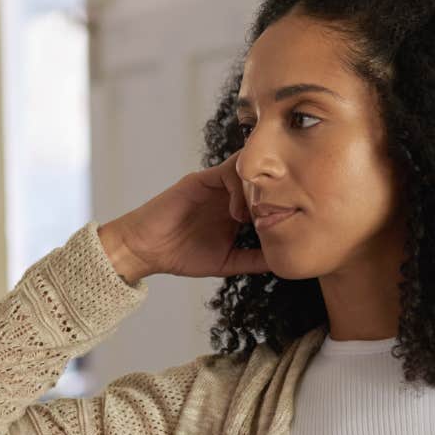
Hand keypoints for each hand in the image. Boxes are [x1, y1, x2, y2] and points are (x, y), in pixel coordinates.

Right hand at [96, 156, 267, 282]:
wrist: (145, 249)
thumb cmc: (181, 255)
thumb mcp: (227, 262)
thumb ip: (253, 259)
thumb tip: (282, 262)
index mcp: (236, 210)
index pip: (268, 198)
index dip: (283, 206)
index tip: (289, 227)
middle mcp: (228, 194)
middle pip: (263, 181)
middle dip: (276, 196)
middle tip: (279, 218)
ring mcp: (215, 185)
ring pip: (250, 172)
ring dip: (259, 192)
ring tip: (255, 217)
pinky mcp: (201, 180)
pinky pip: (228, 171)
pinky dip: (239, 189)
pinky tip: (236, 215)